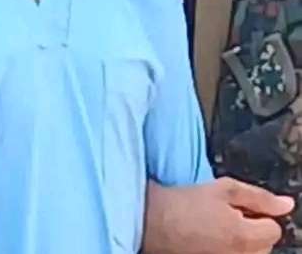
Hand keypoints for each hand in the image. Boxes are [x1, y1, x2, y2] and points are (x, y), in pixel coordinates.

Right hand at [142, 178, 294, 253]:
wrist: (150, 220)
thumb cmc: (183, 202)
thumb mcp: (224, 189)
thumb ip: (260, 197)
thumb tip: (286, 204)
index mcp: (246, 237)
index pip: (273, 229)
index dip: (258, 214)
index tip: (239, 208)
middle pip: (264, 246)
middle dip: (252, 230)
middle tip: (226, 215)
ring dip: (240, 242)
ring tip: (215, 227)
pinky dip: (226, 249)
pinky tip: (207, 238)